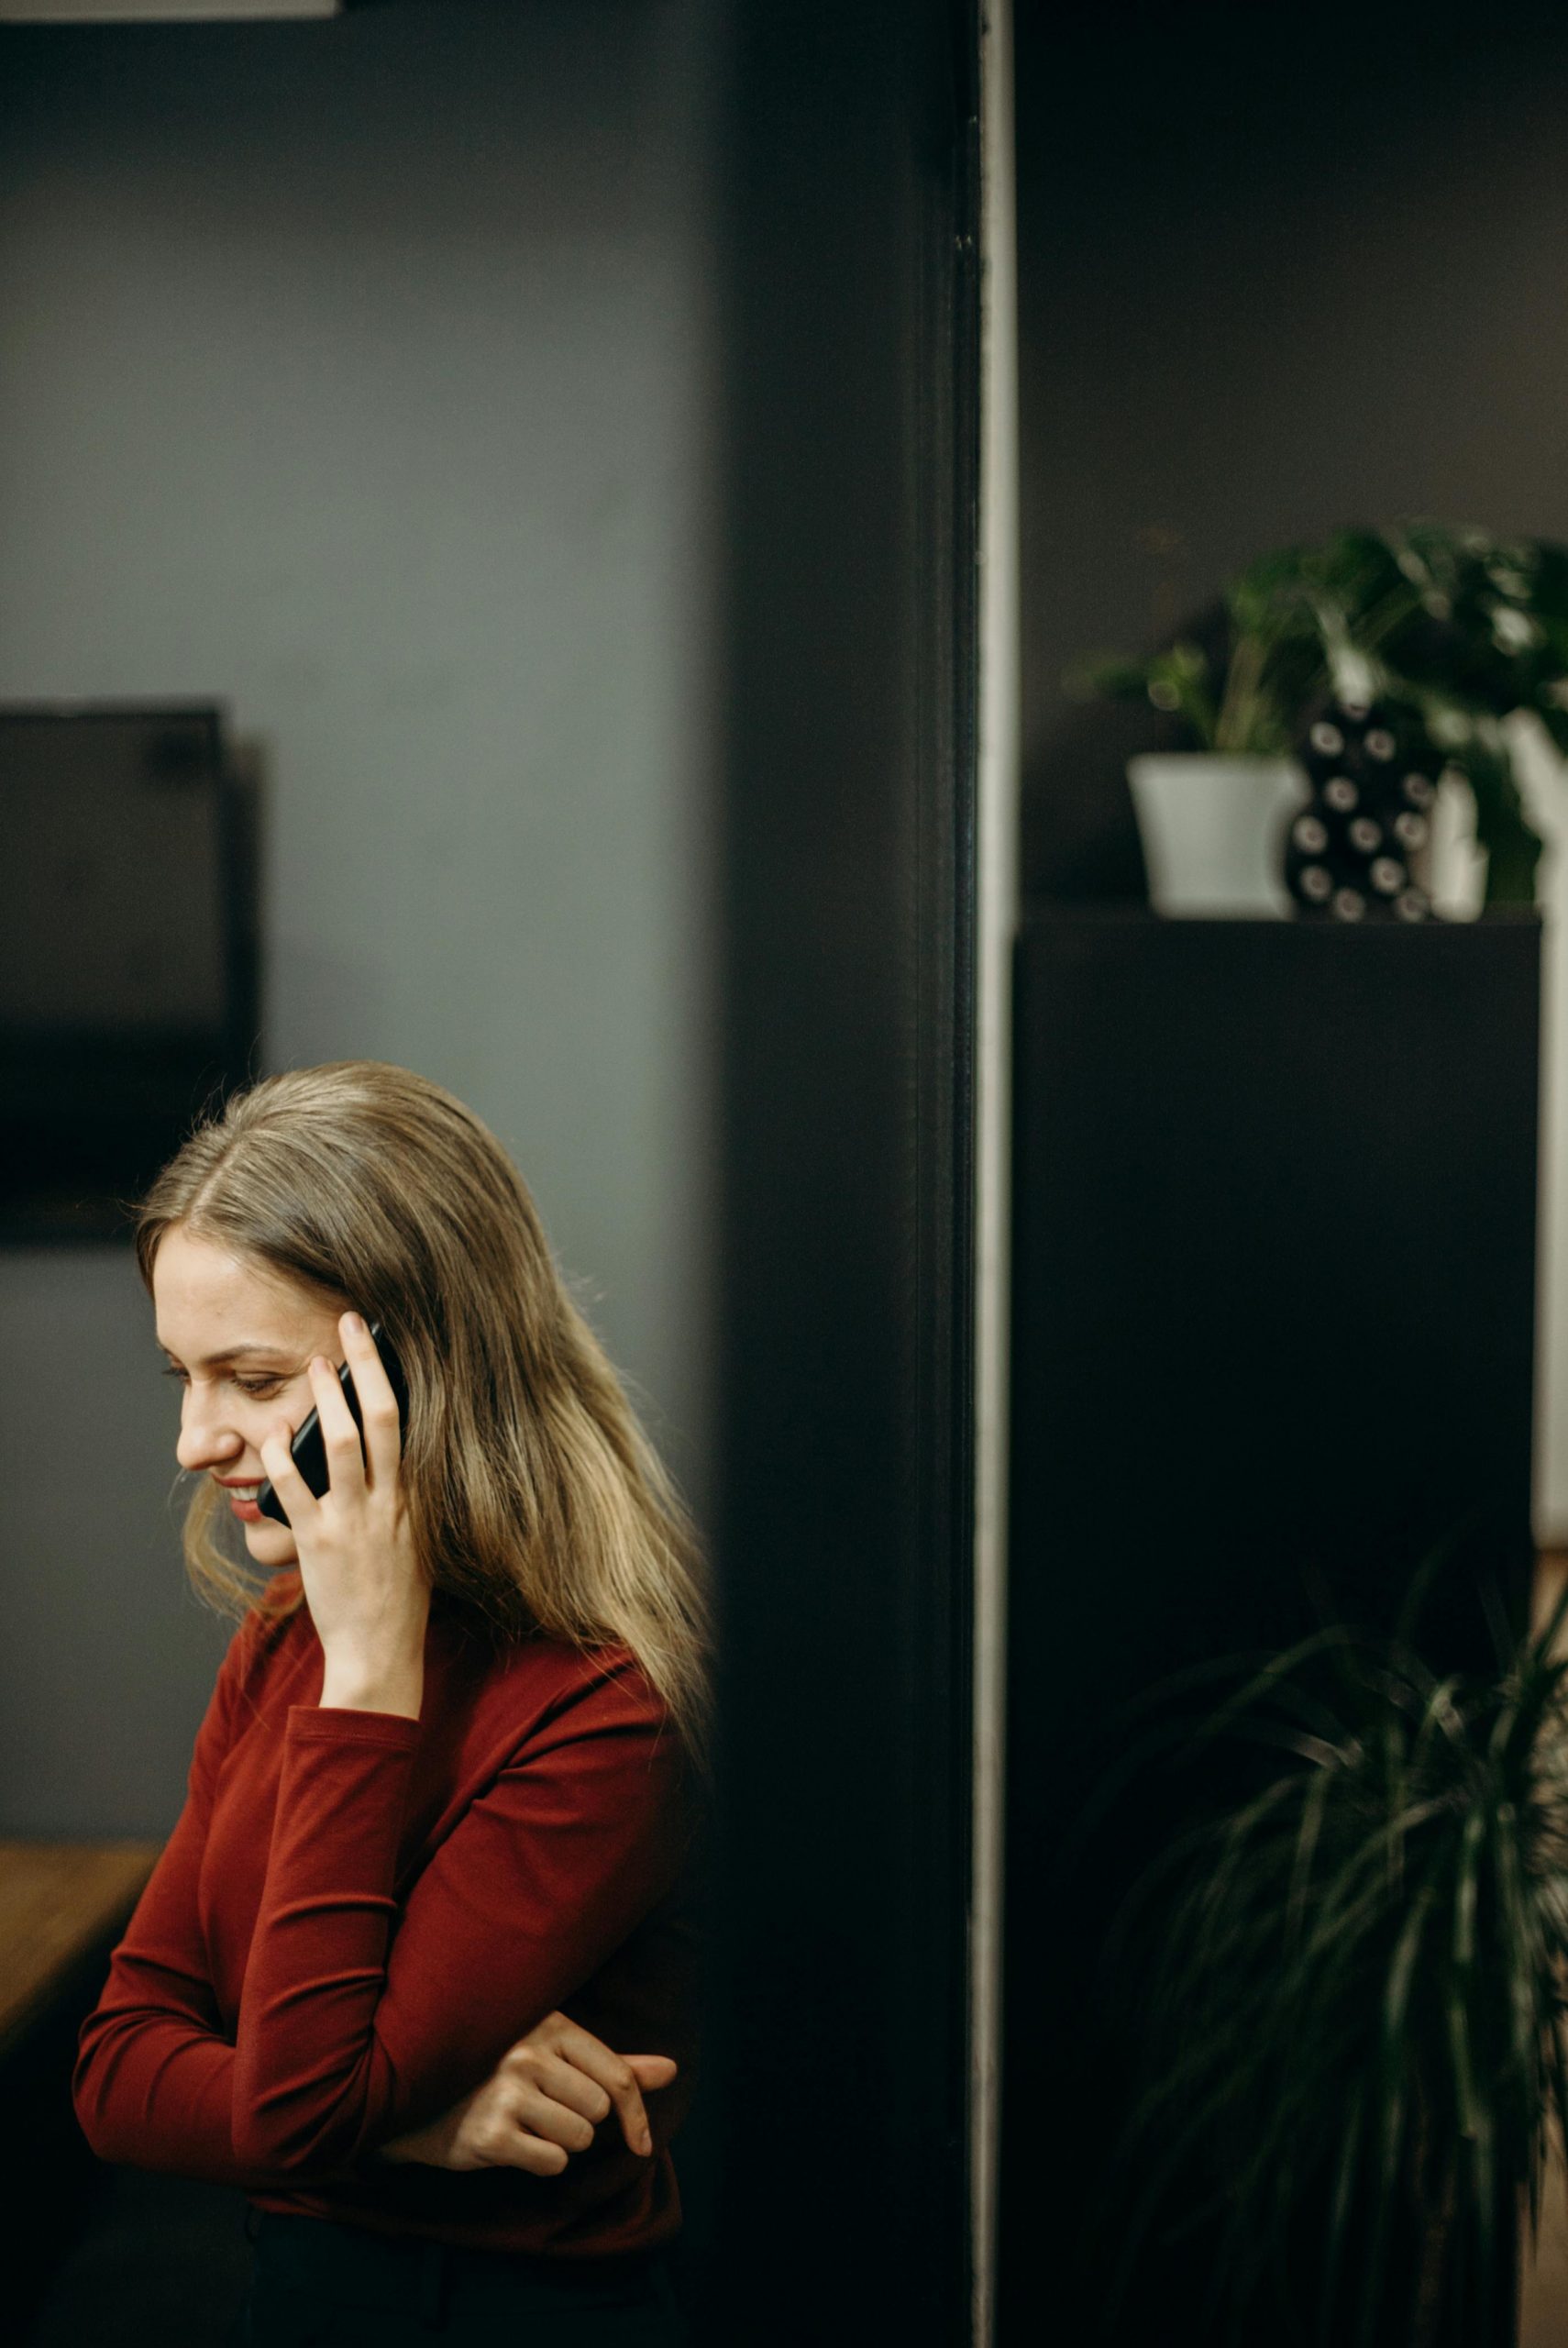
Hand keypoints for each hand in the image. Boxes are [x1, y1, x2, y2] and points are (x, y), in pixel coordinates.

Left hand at [258, 1312, 427, 1717]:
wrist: (381, 1653)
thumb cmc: (399, 1600)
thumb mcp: (418, 1540)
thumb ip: (406, 1498)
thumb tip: (390, 1458)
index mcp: (417, 1498)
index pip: (412, 1424)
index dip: (395, 1377)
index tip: (378, 1344)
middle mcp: (391, 1502)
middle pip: (385, 1418)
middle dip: (366, 1366)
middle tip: (350, 1327)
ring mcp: (354, 1521)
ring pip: (344, 1444)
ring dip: (328, 1400)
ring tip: (316, 1367)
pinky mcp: (318, 1543)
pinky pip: (295, 1490)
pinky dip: (281, 1458)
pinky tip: (272, 1437)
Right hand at [375, 2010, 677, 2174]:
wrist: (420, 2097)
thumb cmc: (498, 2073)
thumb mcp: (554, 2055)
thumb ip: (613, 2064)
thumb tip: (672, 2070)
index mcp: (550, 2026)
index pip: (617, 2075)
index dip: (637, 2114)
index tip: (641, 2141)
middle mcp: (529, 2054)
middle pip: (599, 2110)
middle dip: (582, 2121)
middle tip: (546, 2111)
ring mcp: (507, 2093)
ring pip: (578, 2138)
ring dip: (560, 2142)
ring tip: (527, 2123)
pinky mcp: (490, 2135)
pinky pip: (551, 2162)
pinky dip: (540, 2160)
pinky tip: (512, 2142)